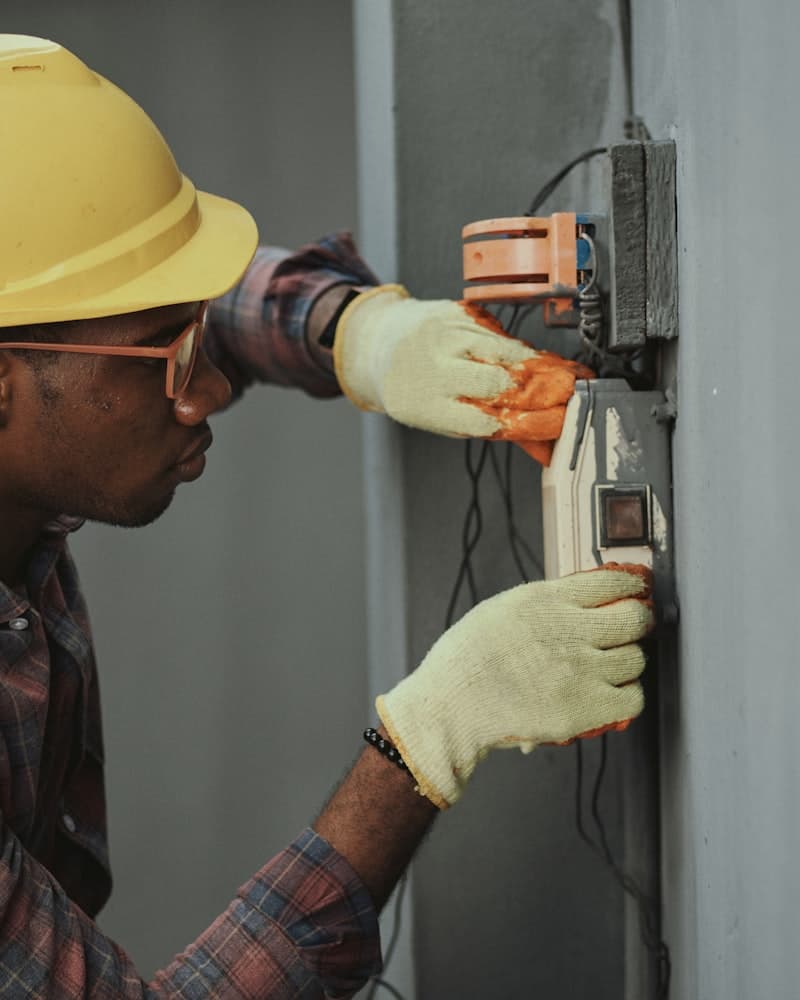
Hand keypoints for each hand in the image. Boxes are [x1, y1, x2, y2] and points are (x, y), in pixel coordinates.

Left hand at [334, 285, 592, 464]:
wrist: (379, 341)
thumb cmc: (415, 389)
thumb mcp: (444, 419)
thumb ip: (493, 430)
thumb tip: (544, 447)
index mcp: (427, 406)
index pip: (487, 420)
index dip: (529, 423)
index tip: (559, 424)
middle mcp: (433, 368)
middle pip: (500, 383)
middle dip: (542, 392)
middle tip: (572, 397)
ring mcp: (445, 336)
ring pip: (506, 353)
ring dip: (542, 367)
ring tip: (567, 377)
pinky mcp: (458, 313)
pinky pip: (501, 332)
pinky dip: (523, 348)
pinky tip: (539, 358)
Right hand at [376, 565, 652, 808]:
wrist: (451, 706)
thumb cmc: (466, 660)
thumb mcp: (502, 609)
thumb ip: (544, 604)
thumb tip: (581, 601)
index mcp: (547, 600)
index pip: (612, 581)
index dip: (631, 586)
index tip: (634, 590)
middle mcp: (569, 630)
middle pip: (634, 619)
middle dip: (637, 622)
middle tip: (631, 629)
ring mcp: (581, 670)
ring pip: (636, 660)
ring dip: (627, 662)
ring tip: (610, 667)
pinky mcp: (585, 708)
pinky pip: (632, 699)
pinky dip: (626, 697)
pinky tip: (610, 695)